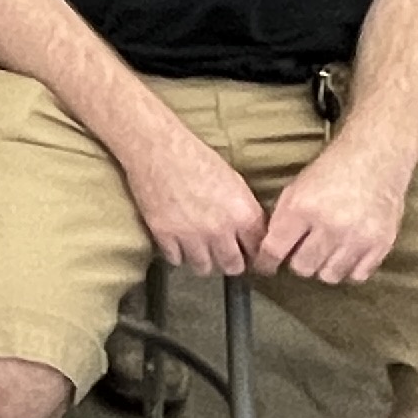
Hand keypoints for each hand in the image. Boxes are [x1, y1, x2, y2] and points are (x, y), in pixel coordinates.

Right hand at [116, 122, 266, 278]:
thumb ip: (245, 212)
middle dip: (230, 260)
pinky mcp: (165, 235)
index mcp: (243, 214)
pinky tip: (178, 240)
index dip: (253, 252)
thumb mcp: (235, 182)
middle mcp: (220, 230)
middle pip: (233, 266)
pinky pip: (176, 260)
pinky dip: (178, 253)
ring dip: (203, 259)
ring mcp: (191, 235)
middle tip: (223, 252)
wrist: (159, 148)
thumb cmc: (196, 158)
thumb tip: (251, 233)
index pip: (258, 251)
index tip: (246, 252)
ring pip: (204, 268)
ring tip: (199, 247)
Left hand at [256, 136, 414, 284]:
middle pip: (302, 267)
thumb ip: (281, 220)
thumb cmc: (331, 171)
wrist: (375, 158)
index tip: (266, 266)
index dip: (266, 262)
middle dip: (297, 261)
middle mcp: (330, 225)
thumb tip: (268, 250)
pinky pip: (357, 275)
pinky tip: (345, 255)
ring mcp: (357, 237)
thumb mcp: (295, 188)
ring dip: (323, 267)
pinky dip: (349, 269)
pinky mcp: (381, 244)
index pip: (274, 250)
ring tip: (325, 252)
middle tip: (302, 251)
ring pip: (329, 276)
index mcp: (302, 208)